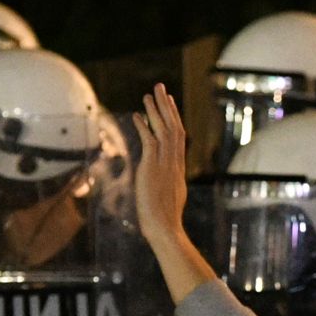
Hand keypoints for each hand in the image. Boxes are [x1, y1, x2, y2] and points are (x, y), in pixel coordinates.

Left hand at [133, 83, 216, 302]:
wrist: (164, 228)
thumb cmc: (164, 221)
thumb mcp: (170, 199)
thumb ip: (167, 186)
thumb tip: (164, 186)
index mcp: (177, 167)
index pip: (178, 136)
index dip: (173, 118)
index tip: (169, 103)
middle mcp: (173, 161)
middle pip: (174, 126)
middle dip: (166, 106)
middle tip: (160, 87)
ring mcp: (164, 163)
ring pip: (163, 129)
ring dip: (155, 110)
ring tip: (148, 93)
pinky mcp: (152, 167)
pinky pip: (149, 141)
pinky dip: (143, 126)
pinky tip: (137, 115)